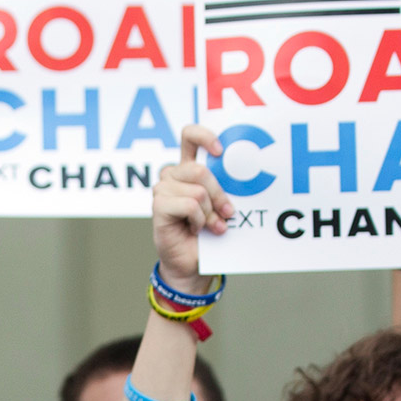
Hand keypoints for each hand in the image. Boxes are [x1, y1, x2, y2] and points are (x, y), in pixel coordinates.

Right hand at [154, 127, 229, 296]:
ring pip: (197, 190)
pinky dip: (198, 220)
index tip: (220, 151)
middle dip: (219, 194)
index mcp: (188, 169)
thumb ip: (225, 186)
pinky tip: (195, 229)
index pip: (189, 136)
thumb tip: (242, 175)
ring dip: (209, 212)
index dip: (204, 136)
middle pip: (199, 170)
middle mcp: (173, 176)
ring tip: (211, 225)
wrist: (193, 264)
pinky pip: (189, 204)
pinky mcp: (158, 207)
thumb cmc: (208, 234)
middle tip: (228, 213)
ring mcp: (163, 191)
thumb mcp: (222, 204)